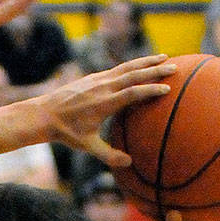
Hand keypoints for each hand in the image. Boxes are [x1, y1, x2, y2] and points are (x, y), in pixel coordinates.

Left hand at [39, 56, 176, 164]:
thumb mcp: (88, 146)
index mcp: (104, 103)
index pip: (132, 92)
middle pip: (134, 73)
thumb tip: (129, 163)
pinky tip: (141, 65)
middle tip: (175, 67)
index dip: (150, 89)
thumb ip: (108, 155)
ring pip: (127, 66)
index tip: (166, 88)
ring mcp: (98, 79)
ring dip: (146, 61)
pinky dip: (132, 65)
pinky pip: (118, 68)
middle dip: (155, 69)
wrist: (45, 114)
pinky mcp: (94, 76)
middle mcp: (103, 87)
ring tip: (164, 57)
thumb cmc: (67, 133)